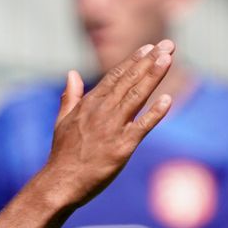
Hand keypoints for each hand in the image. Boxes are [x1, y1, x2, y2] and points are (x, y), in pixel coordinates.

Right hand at [45, 39, 174, 205]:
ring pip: (137, 96)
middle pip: (129, 80)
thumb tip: (72, 73)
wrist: (60, 183)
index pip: (115, 76)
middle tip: (167, 44)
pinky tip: (168, 99)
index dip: (133, 60)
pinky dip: (155, 113)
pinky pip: (142, 126)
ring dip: (153, 76)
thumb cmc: (62, 155)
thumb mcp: (62, 121)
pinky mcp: (122, 147)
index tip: (149, 47)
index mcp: (89, 104)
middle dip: (149, 61)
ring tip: (167, 58)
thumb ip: (70, 96)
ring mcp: (112, 128)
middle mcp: (102, 111)